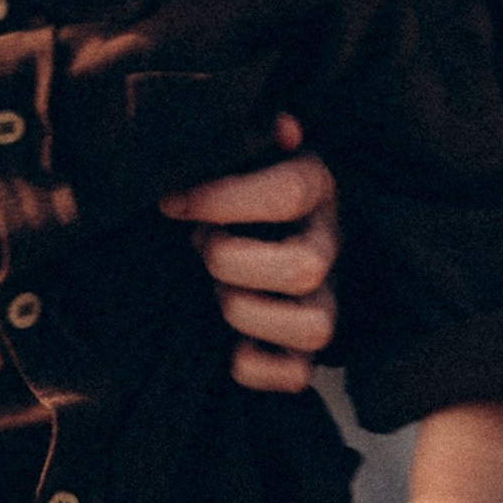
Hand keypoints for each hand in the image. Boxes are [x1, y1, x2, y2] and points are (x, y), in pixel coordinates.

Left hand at [160, 115, 337, 392]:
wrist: (254, 225)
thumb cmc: (238, 181)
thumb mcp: (244, 148)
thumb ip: (250, 135)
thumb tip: (282, 126)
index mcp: (315, 187)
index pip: (287, 194)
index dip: (222, 200)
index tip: (173, 203)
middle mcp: (329, 246)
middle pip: (305, 267)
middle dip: (234, 262)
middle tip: (200, 247)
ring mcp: (324, 301)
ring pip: (316, 327)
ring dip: (247, 312)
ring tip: (215, 292)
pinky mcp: (307, 350)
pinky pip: (297, 376)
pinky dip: (254, 367)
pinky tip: (227, 343)